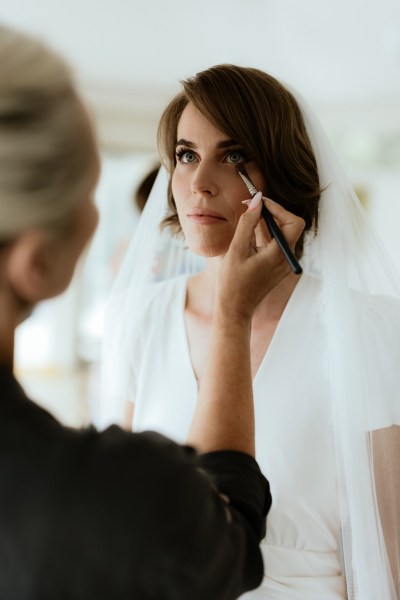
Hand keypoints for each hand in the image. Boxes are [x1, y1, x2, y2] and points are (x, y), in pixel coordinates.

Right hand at [217, 192, 304, 321]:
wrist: (235, 308)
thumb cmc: (233, 282)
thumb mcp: (237, 249)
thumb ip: (248, 223)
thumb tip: (256, 200)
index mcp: (279, 254)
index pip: (292, 221)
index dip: (277, 208)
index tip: (259, 202)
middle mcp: (286, 258)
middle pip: (290, 226)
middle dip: (273, 213)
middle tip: (252, 207)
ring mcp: (283, 263)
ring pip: (283, 233)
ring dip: (268, 223)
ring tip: (248, 217)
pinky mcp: (277, 266)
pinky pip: (276, 243)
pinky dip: (265, 234)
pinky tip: (249, 233)